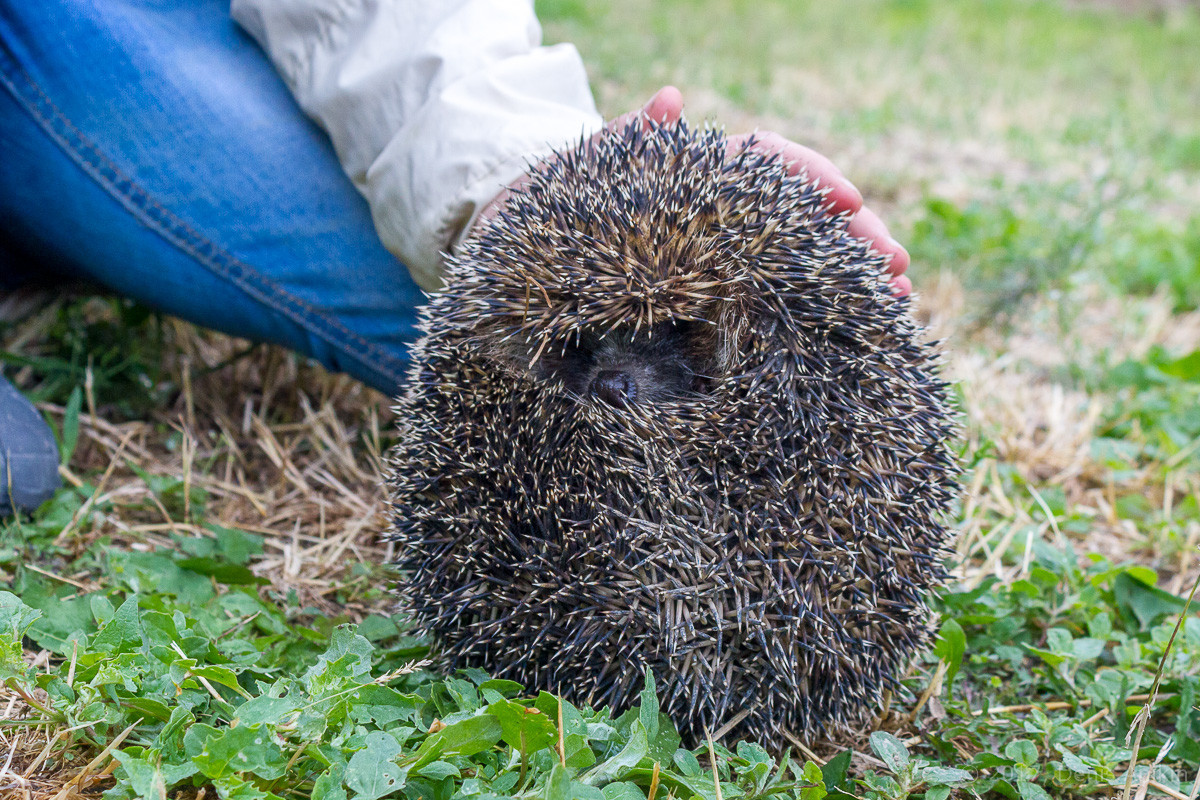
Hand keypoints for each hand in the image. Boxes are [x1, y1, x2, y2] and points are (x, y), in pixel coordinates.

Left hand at [477, 86, 911, 296]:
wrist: (499, 273)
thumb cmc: (530, 221)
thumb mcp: (566, 183)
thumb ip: (617, 147)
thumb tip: (670, 100)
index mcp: (686, 183)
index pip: (763, 169)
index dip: (809, 179)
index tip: (848, 203)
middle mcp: (708, 224)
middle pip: (794, 222)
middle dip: (851, 239)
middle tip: (894, 272)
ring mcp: (707, 272)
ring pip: (789, 270)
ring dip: (844, 284)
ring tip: (893, 309)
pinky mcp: (697, 319)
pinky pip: (760, 318)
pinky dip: (807, 325)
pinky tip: (846, 345)